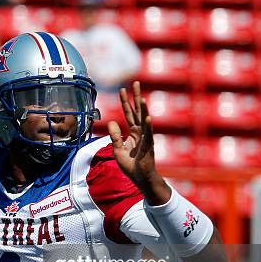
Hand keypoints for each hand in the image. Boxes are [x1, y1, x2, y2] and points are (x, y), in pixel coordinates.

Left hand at [108, 81, 170, 205]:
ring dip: (142, 109)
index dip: (125, 102)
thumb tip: (112, 122)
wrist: (140, 178)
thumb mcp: (117, 150)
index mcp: (133, 133)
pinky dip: (148, 125)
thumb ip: (114, 136)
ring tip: (141, 97)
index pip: (128, 114)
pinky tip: (147, 116)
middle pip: (137, 112)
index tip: (122, 89)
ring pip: (144, 120)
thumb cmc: (130, 166)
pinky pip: (148, 134)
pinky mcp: (148, 147)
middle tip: (136, 83)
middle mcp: (140, 133)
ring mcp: (145, 138)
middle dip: (136, 98)